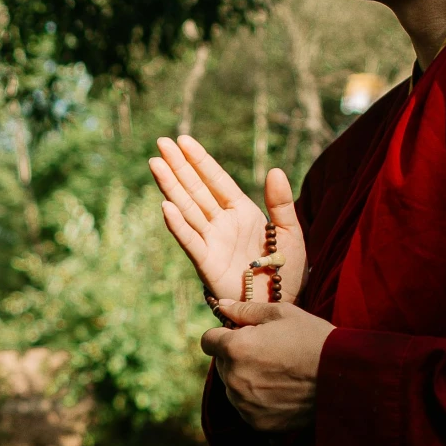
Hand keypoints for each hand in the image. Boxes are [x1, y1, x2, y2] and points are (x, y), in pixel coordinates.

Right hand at [146, 135, 305, 307]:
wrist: (281, 305)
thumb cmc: (286, 271)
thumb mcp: (290, 232)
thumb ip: (280, 203)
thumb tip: (275, 170)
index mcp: (241, 212)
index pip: (216, 180)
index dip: (200, 160)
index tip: (183, 140)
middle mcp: (222, 223)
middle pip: (195, 189)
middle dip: (178, 167)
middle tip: (161, 143)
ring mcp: (212, 242)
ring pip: (187, 209)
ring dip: (171, 187)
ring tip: (155, 164)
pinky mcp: (207, 263)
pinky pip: (190, 241)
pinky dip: (178, 225)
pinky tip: (166, 207)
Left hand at [201, 301, 332, 431]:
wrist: (343, 378)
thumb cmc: (313, 339)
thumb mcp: (282, 314)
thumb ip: (246, 311)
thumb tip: (222, 306)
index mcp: (235, 348)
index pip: (208, 341)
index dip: (224, 336)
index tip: (241, 336)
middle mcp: (233, 379)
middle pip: (221, 365)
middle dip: (236, 357)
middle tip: (268, 353)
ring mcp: (244, 404)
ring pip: (233, 388)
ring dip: (246, 379)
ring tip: (278, 373)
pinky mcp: (257, 422)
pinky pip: (247, 408)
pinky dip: (258, 401)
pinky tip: (281, 392)